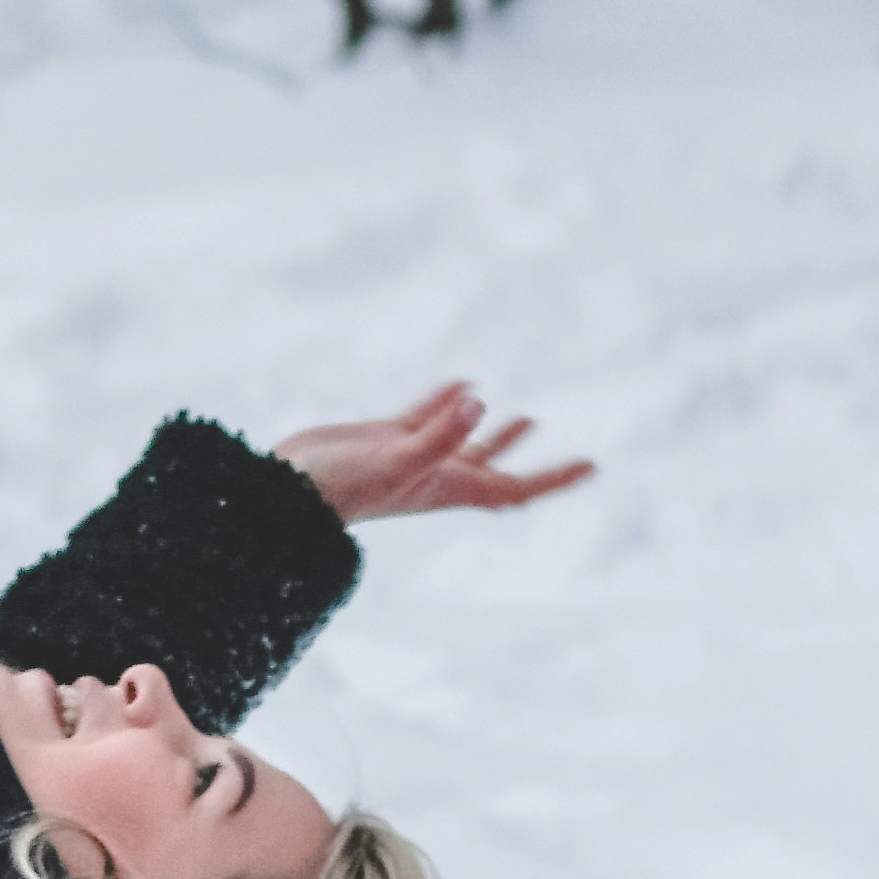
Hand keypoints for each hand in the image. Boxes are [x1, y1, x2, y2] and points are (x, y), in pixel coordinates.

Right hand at [271, 384, 593, 524]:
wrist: (285, 494)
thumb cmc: (339, 489)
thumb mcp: (396, 460)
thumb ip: (439, 434)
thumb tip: (478, 402)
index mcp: (449, 488)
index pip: (517, 488)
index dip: (556, 476)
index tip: (592, 465)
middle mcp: (436, 476)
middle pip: (496, 470)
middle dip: (529, 459)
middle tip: (563, 449)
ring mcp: (410, 457)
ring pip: (464, 443)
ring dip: (493, 432)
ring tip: (522, 415)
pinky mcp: (383, 439)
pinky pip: (426, 419)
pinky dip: (448, 402)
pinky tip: (463, 383)